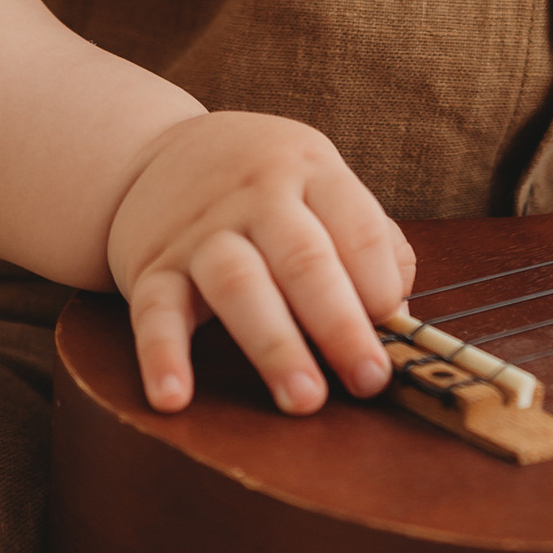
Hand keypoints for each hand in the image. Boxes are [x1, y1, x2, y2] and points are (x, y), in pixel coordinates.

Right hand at [108, 110, 415, 415]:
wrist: (157, 152)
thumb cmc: (265, 186)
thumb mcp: (322, 183)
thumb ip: (369, 243)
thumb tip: (400, 322)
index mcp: (312, 171)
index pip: (358, 229)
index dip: (382, 287)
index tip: (397, 340)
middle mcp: (257, 195)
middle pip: (304, 258)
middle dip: (340, 325)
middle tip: (369, 381)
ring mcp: (201, 231)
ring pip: (238, 283)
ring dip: (273, 345)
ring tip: (302, 399)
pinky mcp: (152, 265)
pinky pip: (154, 311)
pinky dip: (162, 356)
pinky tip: (174, 398)